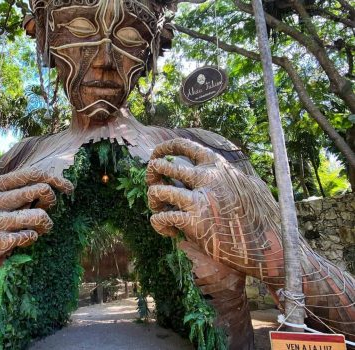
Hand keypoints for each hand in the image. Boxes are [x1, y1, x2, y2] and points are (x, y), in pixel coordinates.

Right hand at [0, 167, 73, 283]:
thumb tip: (18, 184)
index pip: (27, 174)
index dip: (52, 178)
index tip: (67, 186)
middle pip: (38, 190)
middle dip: (52, 198)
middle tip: (52, 208)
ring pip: (38, 215)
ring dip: (47, 223)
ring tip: (42, 228)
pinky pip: (27, 236)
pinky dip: (32, 238)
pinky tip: (25, 241)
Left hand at [146, 138, 281, 277]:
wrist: (268, 245)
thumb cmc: (261, 216)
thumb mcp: (249, 184)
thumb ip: (231, 174)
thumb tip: (225, 168)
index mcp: (217, 166)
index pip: (183, 145)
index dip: (164, 148)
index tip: (156, 156)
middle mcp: (206, 178)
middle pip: (162, 165)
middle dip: (151, 175)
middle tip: (154, 187)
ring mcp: (199, 199)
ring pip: (157, 191)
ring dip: (153, 201)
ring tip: (159, 210)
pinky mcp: (193, 223)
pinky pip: (161, 217)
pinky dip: (159, 224)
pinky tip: (169, 231)